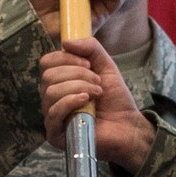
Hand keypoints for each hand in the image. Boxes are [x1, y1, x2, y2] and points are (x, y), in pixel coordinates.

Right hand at [41, 38, 153, 171]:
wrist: (128, 125)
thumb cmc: (115, 99)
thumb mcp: (105, 66)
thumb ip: (90, 48)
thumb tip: (65, 42)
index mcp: (59, 81)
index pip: (47, 62)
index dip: (66, 58)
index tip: (88, 64)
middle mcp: (51, 98)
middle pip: (48, 76)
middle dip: (77, 75)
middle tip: (97, 82)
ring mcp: (52, 117)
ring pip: (51, 92)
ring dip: (78, 88)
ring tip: (97, 93)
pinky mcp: (55, 134)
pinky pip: (53, 112)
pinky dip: (70, 102)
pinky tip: (86, 101)